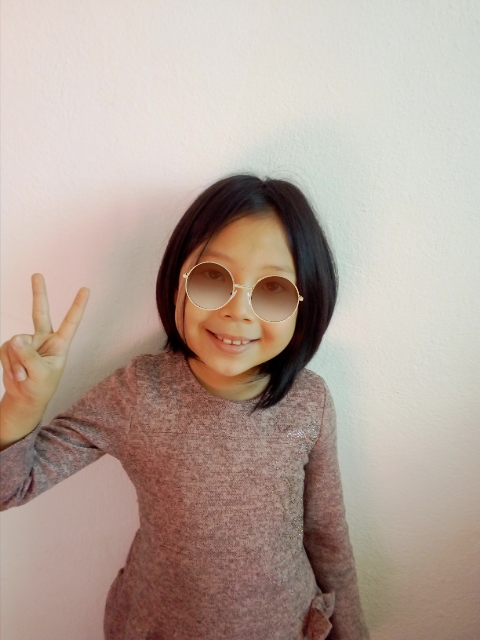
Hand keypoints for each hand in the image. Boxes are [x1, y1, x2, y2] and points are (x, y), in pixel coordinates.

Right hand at [0, 274, 89, 409]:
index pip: (70, 322)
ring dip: (17, 361)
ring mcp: (27, 342)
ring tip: (23, 376)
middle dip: (38, 293)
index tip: (86, 289)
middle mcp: (44, 339)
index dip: (77, 306)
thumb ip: (28, 356)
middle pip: (40, 312)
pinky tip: (16, 374)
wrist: (24, 399)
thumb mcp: (40, 374)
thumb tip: (15, 337)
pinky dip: (9, 363)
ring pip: (17, 342)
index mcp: (60, 344)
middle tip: (37, 274)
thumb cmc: (40, 388)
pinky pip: (6, 349)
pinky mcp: (12, 347)